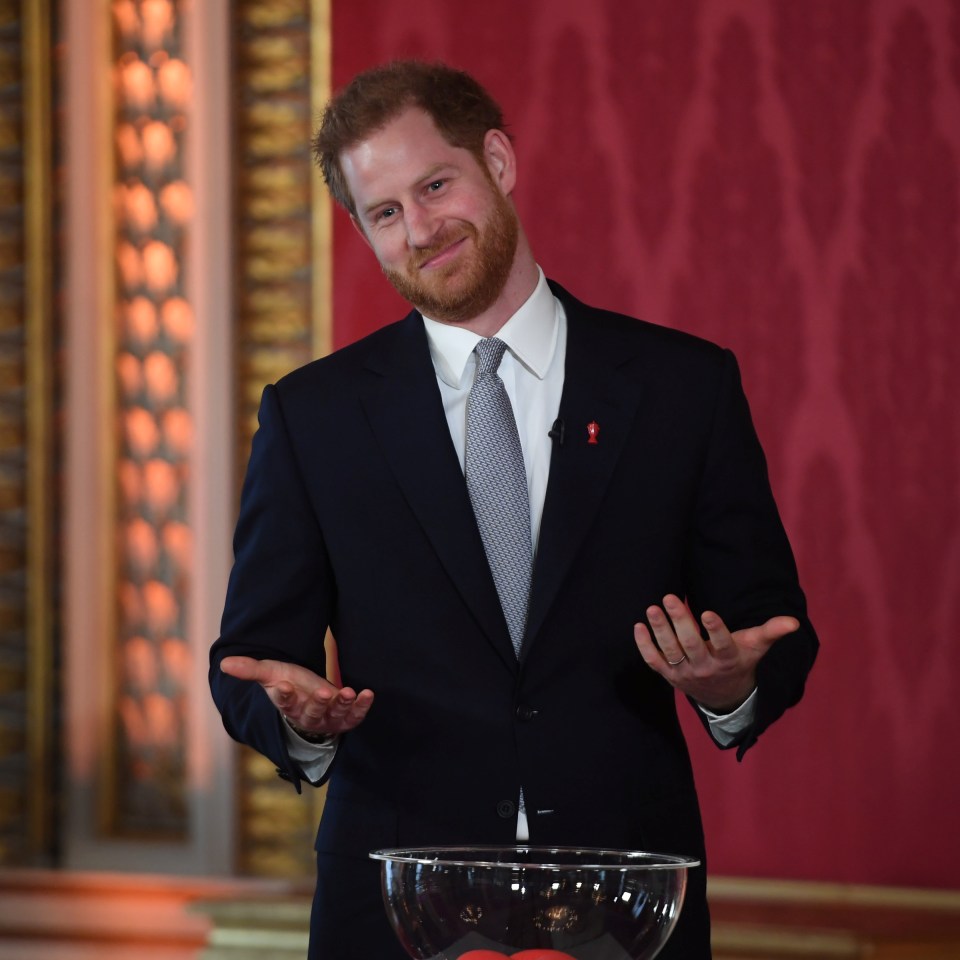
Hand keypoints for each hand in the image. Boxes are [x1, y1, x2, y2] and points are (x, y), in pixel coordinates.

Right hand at [219, 656, 373, 735]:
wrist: (309, 697)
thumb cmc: (289, 683)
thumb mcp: (271, 673)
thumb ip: (250, 669)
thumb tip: (224, 662)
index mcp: (287, 705)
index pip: (284, 703)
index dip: (284, 695)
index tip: (284, 686)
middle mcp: (307, 716)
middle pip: (311, 712)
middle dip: (318, 703)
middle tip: (324, 692)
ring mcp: (327, 719)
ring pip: (334, 715)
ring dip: (342, 704)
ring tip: (347, 692)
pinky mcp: (345, 719)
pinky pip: (354, 716)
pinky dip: (361, 706)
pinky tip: (367, 693)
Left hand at [633, 594, 797, 712]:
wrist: (724, 696)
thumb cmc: (740, 661)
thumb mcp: (756, 648)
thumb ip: (771, 632)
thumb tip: (793, 621)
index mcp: (728, 660)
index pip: (722, 645)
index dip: (715, 630)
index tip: (707, 611)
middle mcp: (705, 668)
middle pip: (690, 645)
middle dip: (680, 621)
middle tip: (669, 597)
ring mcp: (685, 673)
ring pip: (670, 652)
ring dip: (659, 630)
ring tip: (652, 608)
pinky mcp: (669, 675)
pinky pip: (654, 662)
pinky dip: (644, 646)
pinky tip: (638, 626)